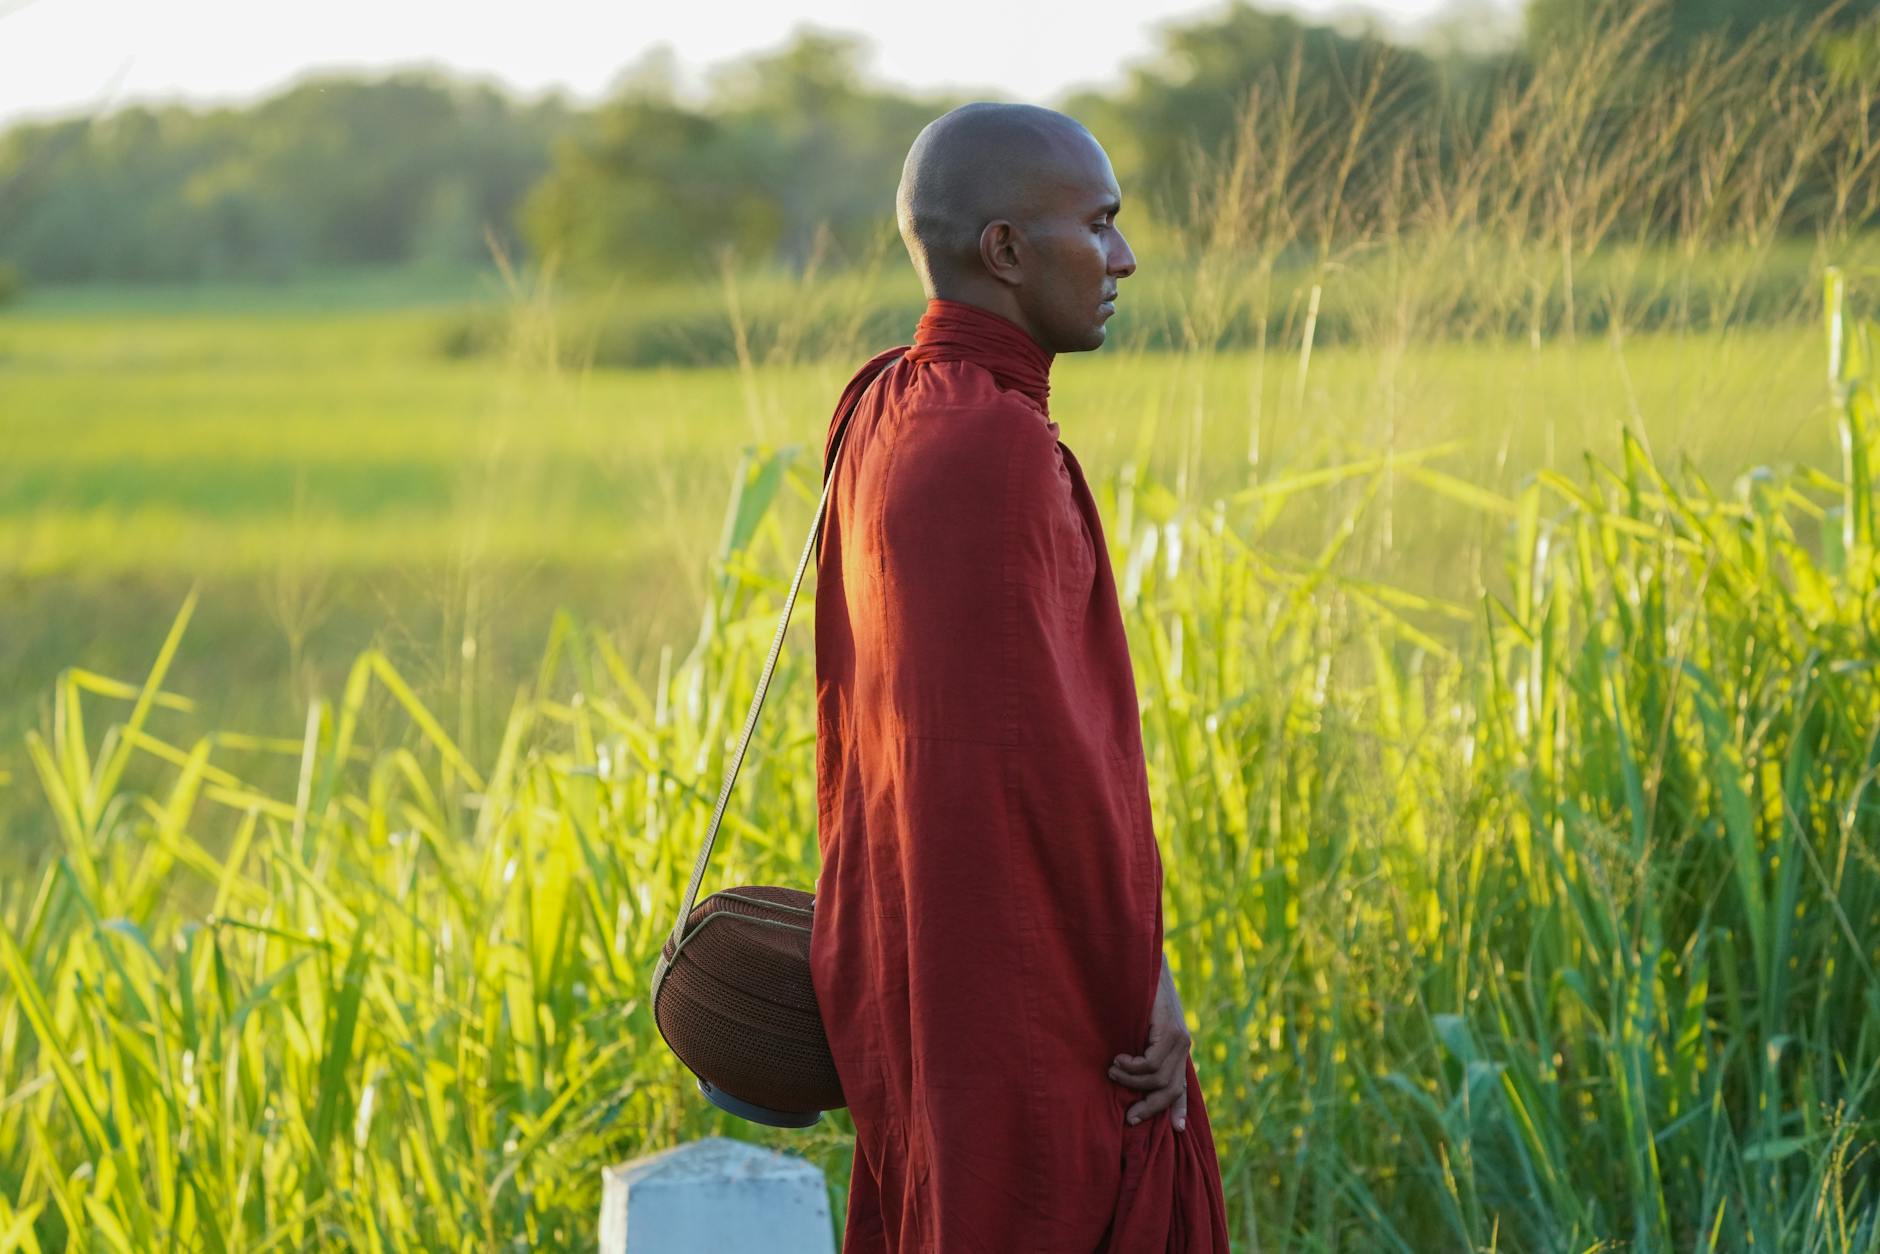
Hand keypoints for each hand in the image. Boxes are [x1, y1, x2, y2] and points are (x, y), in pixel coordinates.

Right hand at [1108, 953, 1190, 1131]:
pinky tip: (1119, 1059)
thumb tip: (1128, 1076)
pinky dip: (1132, 1067)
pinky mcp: (1171, 1031)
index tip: (1179, 1129)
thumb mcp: (1137, 1029)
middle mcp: (1183, 1046)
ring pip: (1157, 1079)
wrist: (1141, 963)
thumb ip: (1139, 1049)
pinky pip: (1151, 1063)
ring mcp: (1179, 1039)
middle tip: (1128, 1116)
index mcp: (1176, 1047)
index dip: (1179, 1108)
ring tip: (1113, 1069)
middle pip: (1170, 1090)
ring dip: (1130, 1080)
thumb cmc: (1132, 993)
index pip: (1181, 1085)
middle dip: (1149, 1107)